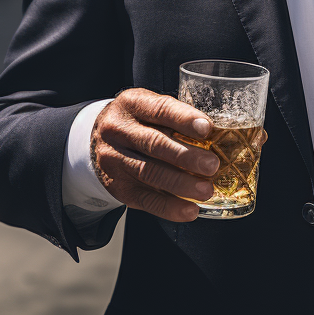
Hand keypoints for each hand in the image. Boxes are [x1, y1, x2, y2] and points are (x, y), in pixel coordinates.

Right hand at [90, 88, 219, 221]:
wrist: (95, 140)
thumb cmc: (137, 121)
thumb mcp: (149, 107)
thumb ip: (175, 117)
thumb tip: (217, 135)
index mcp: (132, 103)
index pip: (160, 109)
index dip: (184, 119)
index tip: (207, 129)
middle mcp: (118, 130)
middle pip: (154, 144)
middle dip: (186, 156)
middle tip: (212, 165)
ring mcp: (114, 159)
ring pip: (149, 173)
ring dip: (181, 184)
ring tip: (206, 190)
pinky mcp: (117, 186)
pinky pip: (144, 199)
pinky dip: (169, 207)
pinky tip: (189, 210)